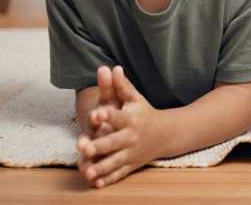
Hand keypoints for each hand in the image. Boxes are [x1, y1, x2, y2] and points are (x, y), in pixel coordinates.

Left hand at [77, 66, 161, 187]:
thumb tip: (114, 67)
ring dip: (102, 168)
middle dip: (99, 146)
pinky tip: (97, 184)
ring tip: (89, 172)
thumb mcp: (135, 98)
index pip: (117, 117)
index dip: (106, 116)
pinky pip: (119, 174)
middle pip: (113, 142)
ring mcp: (131, 152)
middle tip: (85, 147)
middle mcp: (131, 136)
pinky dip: (109, 180)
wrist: (166, 133)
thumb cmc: (144, 112)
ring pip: (114, 162)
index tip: (96, 114)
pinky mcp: (131, 165)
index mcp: (131, 119)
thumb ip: (122, 86)